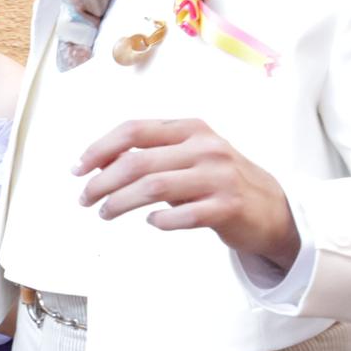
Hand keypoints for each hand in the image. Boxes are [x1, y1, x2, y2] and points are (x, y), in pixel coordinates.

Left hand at [76, 119, 299, 270]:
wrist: (272, 208)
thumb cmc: (219, 180)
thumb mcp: (188, 156)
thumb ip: (150, 155)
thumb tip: (97, 162)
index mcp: (191, 129)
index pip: (134, 131)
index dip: (99, 149)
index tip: (77, 169)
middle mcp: (205, 147)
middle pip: (137, 162)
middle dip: (101, 182)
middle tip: (85, 199)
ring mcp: (219, 176)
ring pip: (153, 187)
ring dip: (120, 202)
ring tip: (105, 213)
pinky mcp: (228, 207)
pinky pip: (183, 215)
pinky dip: (160, 220)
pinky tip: (151, 221)